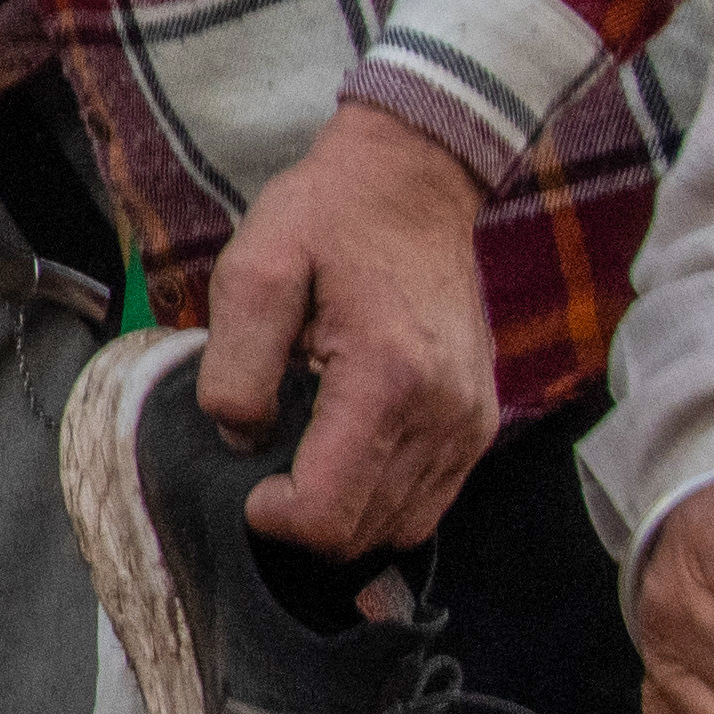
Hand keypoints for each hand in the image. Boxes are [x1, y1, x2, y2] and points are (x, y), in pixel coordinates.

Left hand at [208, 100, 501, 556]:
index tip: (247, 481)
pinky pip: (429, 502)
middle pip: (363, 534)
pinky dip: (382, 499)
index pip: (328, 514)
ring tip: (308, 450)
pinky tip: (347, 452)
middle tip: (269, 463)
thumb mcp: (254, 269)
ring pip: (399, 527)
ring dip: (344, 512)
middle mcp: (444, 413)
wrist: (413, 179)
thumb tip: (240, 438)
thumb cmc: (330, 216)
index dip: (273, 519)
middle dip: (303, 519)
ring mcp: (470, 422)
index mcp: (387, 378)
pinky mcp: (479, 422)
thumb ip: (234, 366)